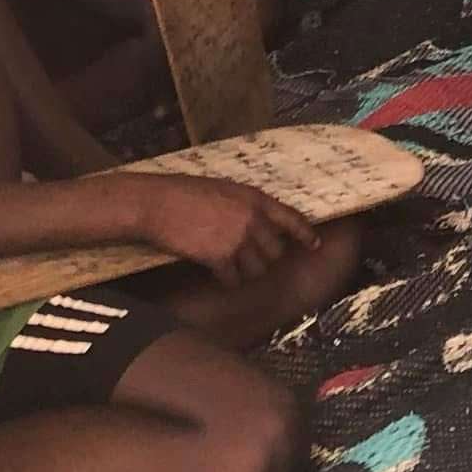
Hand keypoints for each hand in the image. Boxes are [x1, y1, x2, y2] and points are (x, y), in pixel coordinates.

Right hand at [130, 175, 319, 285]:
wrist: (156, 203)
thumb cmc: (185, 192)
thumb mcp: (224, 190)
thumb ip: (246, 205)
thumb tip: (258, 222)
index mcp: (256, 199)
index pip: (292, 219)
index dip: (306, 234)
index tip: (314, 245)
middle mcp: (253, 220)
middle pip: (276, 252)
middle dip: (265, 258)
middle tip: (249, 259)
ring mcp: (237, 239)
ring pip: (258, 269)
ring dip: (247, 272)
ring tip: (233, 267)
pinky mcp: (219, 257)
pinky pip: (234, 279)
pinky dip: (228, 281)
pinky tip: (219, 276)